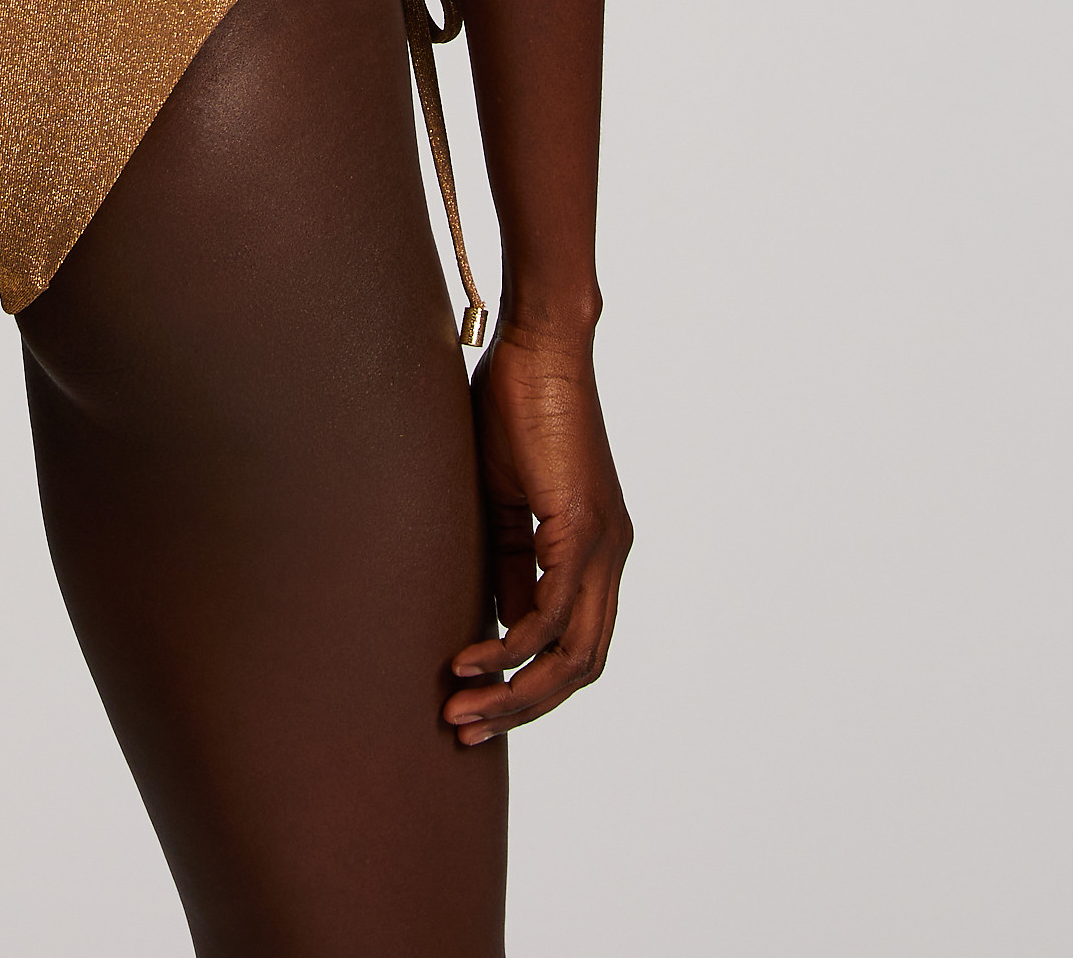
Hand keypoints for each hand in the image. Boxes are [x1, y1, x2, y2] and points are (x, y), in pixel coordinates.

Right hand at [445, 321, 629, 746]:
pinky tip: (472, 658)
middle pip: (580, 667)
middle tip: (466, 727)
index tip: (476, 703)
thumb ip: (507, 558)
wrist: (540, 344)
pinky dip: (514, 646)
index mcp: (594, 551)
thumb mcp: (503, 499)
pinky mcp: (582, 529)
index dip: (528, 683)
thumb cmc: (514, 405)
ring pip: (573, 655)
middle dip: (523, 706)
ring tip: (463, 709)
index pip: (573, 644)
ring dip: (518, 692)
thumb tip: (492, 620)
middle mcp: (609, 558)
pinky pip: (554, 613)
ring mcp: (603, 546)